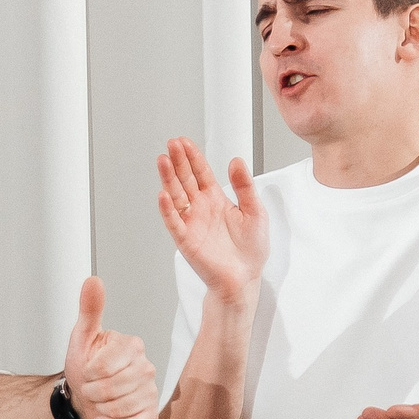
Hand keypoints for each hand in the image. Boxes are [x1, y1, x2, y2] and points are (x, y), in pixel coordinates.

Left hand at [61, 277, 157, 418]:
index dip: (90, 372)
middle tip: (91, 387)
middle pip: (113, 387)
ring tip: (98, 400)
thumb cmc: (86, 367)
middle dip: (93, 391)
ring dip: (100, 407)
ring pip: (121, 407)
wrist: (84, 396)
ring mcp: (150, 392)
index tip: (87, 370)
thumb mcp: (82, 336)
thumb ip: (89, 310)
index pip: (107, 364)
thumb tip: (93, 281)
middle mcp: (145, 367)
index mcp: (131, 346)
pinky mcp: (149, 415)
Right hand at [155, 139, 267, 305]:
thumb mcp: (255, 211)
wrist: (245, 277)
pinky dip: (167, 209)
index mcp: (216, 198)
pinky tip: (163, 195)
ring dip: (168, 178)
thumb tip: (236, 160)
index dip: (192, 156)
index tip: (183, 141)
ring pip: (176, 195)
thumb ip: (245, 186)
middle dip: (178, 161)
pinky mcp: (186, 240)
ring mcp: (191, 222)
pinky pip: (174, 222)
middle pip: (185, 179)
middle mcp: (200, 207)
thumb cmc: (250, 248)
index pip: (201, 172)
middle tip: (171, 144)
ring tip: (162, 161)